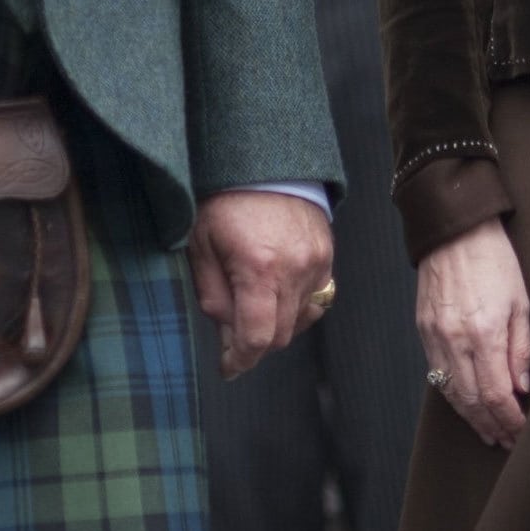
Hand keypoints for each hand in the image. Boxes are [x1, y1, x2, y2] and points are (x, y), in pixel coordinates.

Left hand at [192, 189, 334, 379]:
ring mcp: (317, 264)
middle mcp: (294, 270)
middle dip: (255, 345)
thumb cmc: (225, 201)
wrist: (265, 162)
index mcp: (258, 267)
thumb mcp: (201, 246)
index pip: (257, 337)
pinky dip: (296, 308)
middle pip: (279, 335)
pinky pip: (317, 300)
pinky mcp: (327, 257)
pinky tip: (277, 296)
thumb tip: (226, 334)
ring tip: (254, 311)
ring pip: (300, 321)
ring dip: (276, 328)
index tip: (228, 368)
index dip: (240, 360)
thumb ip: (213, 296)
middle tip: (234, 341)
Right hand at [413, 219, 529, 447]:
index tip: (523, 432)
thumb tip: (521, 387)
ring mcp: (434, 336)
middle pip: (471, 400)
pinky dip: (453, 396)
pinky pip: (437, 374)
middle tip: (508, 442)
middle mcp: (454, 340)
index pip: (495, 394)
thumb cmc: (493, 259)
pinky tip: (467, 405)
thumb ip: (520, 347)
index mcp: (483, 333)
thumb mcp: (520, 301)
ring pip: (451, 392)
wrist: (454, 230)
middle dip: (492, 426)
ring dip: (471, 417)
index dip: (510, 420)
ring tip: (489, 433)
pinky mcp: (423, 330)